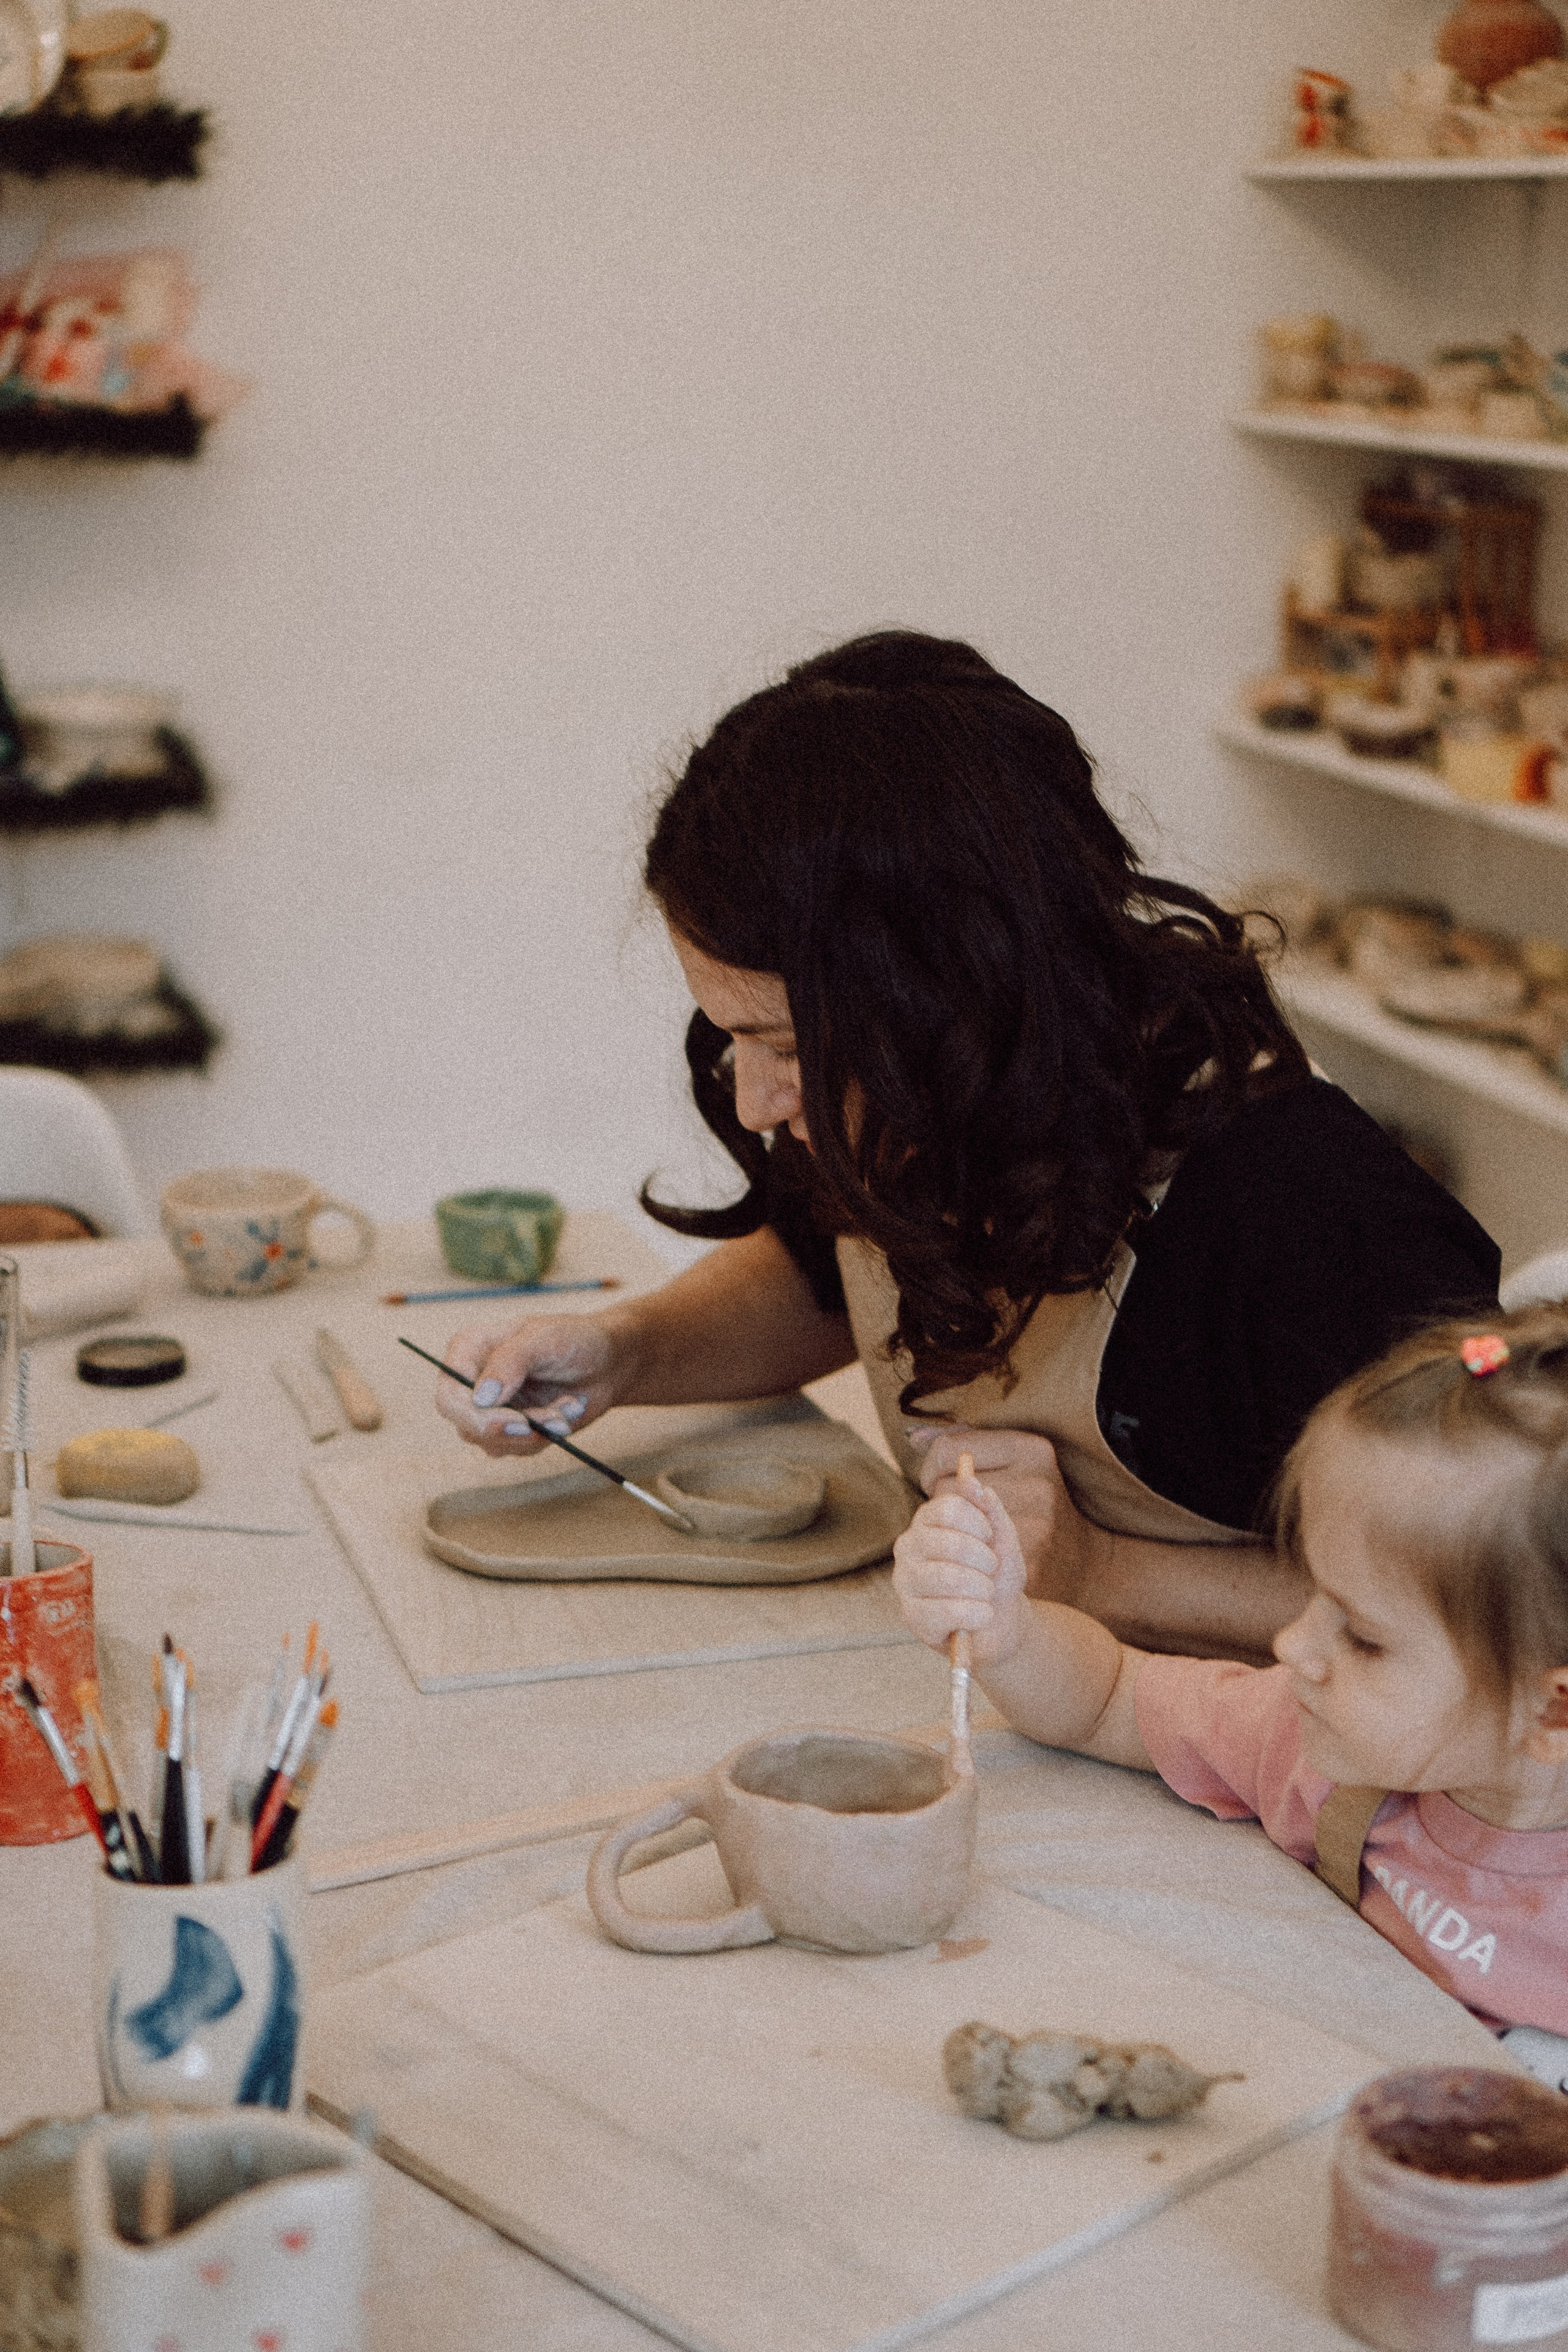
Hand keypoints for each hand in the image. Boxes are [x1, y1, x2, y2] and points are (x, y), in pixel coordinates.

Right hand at [434, 1311, 630, 1456]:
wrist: (606, 1362)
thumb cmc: (573, 1339)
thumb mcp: (543, 1339)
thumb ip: (509, 1362)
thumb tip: (481, 1398)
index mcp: (468, 1350)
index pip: (449, 1396)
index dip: (474, 1416)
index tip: (516, 1420)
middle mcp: (472, 1382)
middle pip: (467, 1426)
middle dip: (515, 1429)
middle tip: (555, 1422)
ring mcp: (490, 1409)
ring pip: (494, 1442)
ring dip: (537, 1431)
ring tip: (568, 1406)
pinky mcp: (511, 1429)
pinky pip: (518, 1448)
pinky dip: (546, 1435)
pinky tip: (566, 1411)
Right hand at [892, 1467, 1028, 1665]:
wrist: (999, 1621)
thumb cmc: (996, 1575)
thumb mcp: (1002, 1540)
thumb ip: (989, 1510)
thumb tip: (972, 1481)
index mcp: (926, 1522)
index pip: (948, 1508)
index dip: (980, 1524)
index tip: (990, 1538)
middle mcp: (907, 1547)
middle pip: (947, 1543)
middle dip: (984, 1560)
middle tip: (991, 1571)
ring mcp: (905, 1582)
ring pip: (947, 1578)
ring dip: (982, 1588)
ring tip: (987, 1594)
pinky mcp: (911, 1617)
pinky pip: (946, 1612)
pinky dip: (976, 1614)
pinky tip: (982, 1615)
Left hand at [905, 1425, 1097, 1603]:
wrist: (1083, 1559)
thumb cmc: (1036, 1500)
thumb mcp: (1012, 1458)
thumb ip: (963, 1441)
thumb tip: (914, 1437)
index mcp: (1032, 1450)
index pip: (947, 1451)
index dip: (933, 1468)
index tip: (938, 1479)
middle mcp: (1036, 1485)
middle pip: (946, 1490)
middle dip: (942, 1500)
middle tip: (954, 1510)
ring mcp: (1034, 1526)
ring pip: (952, 1526)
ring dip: (949, 1529)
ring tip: (965, 1530)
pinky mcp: (1025, 1563)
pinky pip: (965, 1556)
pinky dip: (961, 1555)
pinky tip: (974, 1553)